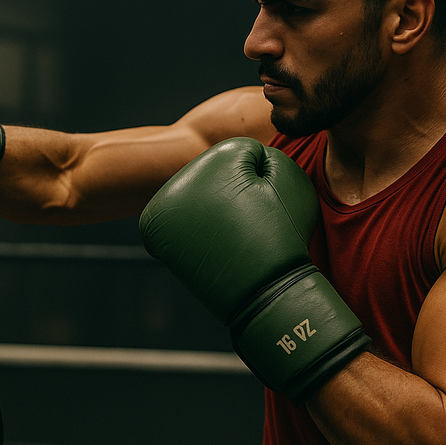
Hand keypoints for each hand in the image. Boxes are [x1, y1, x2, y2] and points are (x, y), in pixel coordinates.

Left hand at [139, 137, 369, 402]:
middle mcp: (183, 175)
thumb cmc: (283, 235)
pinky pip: (174, 218)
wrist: (264, 292)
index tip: (263, 206)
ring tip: (227, 233)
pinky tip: (207, 240)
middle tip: (244, 222)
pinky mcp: (154, 229)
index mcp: (217, 155)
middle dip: (230, 189)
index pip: (242, 153)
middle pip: (213, 171)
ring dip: (208, 206)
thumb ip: (265, 152)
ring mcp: (164, 203)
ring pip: (194, 192)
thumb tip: (241, 153)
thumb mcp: (291, 179)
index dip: (262, 179)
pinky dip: (188, 227)